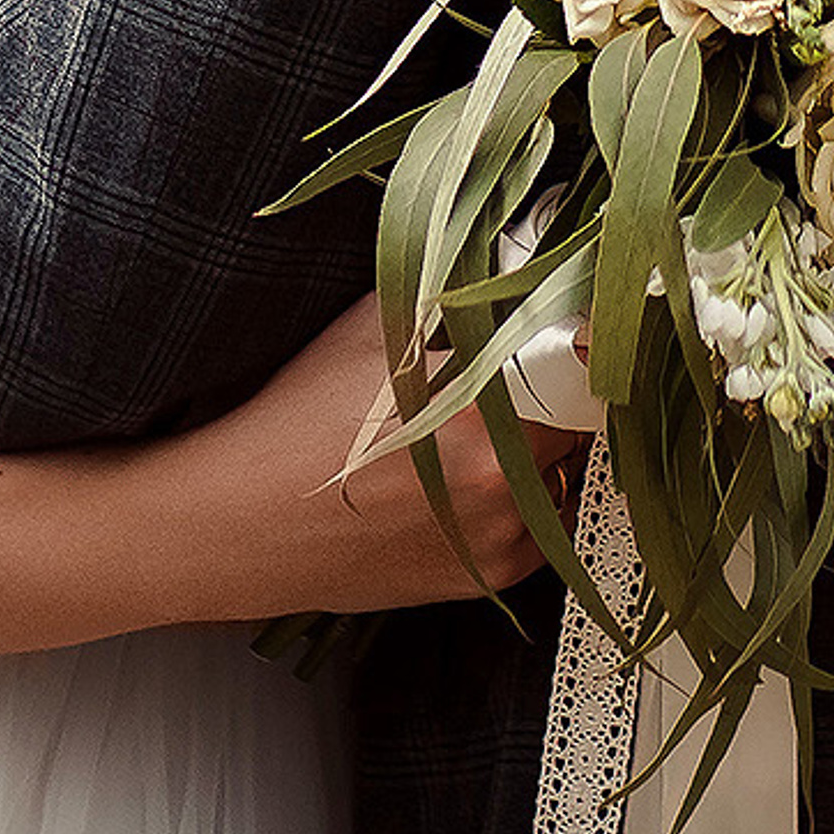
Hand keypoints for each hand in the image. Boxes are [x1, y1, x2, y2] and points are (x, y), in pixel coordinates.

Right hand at [167, 293, 563, 619]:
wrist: (244, 523)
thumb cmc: (297, 423)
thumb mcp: (374, 329)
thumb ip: (450, 293)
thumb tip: (511, 253)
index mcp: (484, 417)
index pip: (586, 368)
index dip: (588, 339)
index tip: (589, 324)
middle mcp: (502, 488)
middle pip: (583, 426)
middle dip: (561, 394)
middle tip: (527, 371)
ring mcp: (497, 543)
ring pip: (566, 479)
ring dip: (545, 449)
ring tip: (485, 427)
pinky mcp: (485, 580)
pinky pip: (540, 530)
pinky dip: (523, 500)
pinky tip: (469, 476)